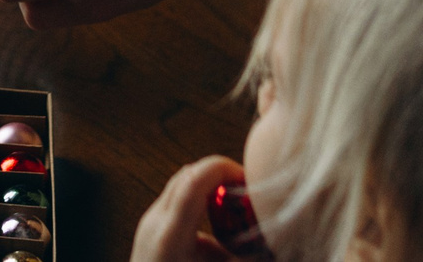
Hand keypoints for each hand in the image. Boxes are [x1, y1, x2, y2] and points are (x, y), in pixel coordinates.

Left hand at [132, 156, 248, 260]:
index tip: (248, 180)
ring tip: (234, 218)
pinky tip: (217, 239)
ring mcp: (149, 225)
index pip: (195, 178)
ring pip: (182, 189)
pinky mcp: (150, 233)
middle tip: (247, 195)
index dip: (224, 169)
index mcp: (171, 234)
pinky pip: (176, 208)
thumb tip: (273, 248)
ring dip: (210, 195)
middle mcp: (155, 222)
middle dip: (220, 178)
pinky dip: (199, 212)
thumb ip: (242, 255)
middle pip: (188, 175)